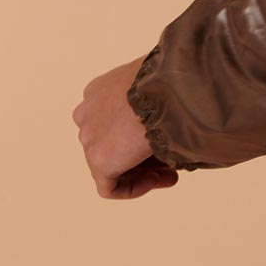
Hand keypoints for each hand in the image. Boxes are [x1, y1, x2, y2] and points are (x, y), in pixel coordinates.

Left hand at [71, 55, 180, 199]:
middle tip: (170, 162)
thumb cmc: (172, 78)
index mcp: (99, 91)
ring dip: (143, 171)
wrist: (167, 88)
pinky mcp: (98, 161)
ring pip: (112, 164)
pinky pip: (109, 187)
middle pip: (112, 143)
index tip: (162, 138)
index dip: (138, 134)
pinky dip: (134, 188)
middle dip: (140, 155)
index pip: (113, 120)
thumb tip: (178, 112)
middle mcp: (88, 113)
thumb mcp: (160, 81)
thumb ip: (157, 98)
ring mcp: (90, 137)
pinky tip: (161, 179)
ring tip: (172, 173)